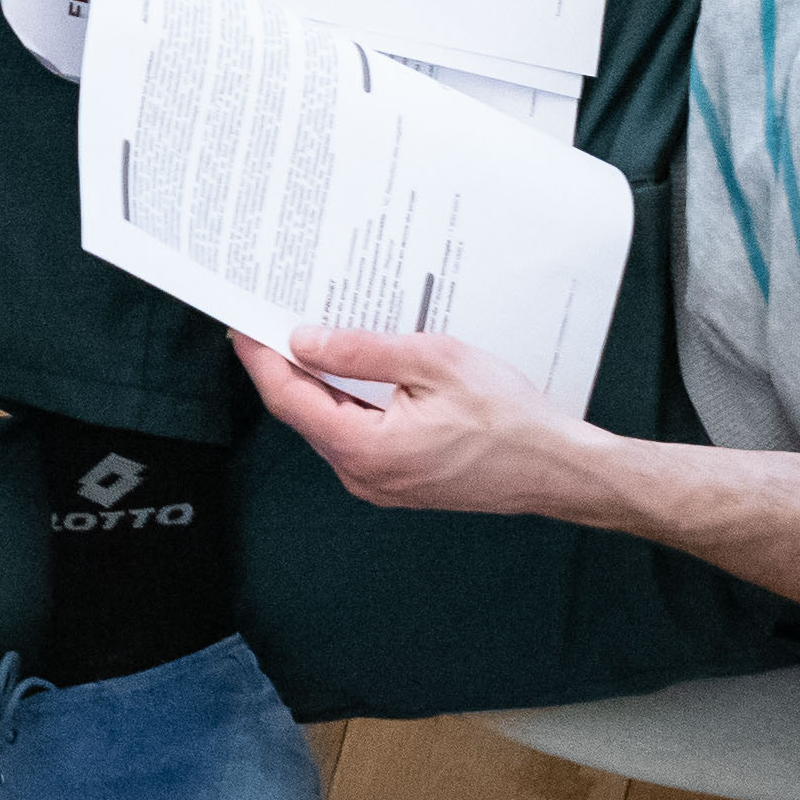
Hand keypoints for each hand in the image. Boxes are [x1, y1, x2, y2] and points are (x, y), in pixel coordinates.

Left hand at [228, 325, 598, 521]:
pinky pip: (356, 436)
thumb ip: (362, 352)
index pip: (289, 399)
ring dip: (317, 382)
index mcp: (364, 449)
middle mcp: (362, 475)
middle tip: (272, 316)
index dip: (261, 357)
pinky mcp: (398, 480)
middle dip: (284, 364)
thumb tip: (305, 339)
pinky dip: (346, 402)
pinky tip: (354, 369)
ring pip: (329, 424)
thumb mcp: (433, 363)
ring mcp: (380, 483)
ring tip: (310, 333)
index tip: (242, 322)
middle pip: (303, 413)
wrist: (558, 468)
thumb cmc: (508, 418)